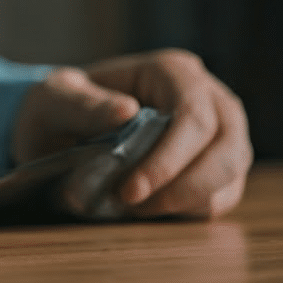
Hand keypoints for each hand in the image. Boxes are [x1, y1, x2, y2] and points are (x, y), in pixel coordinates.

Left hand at [12, 49, 251, 218]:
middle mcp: (208, 98)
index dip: (169, 159)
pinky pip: (221, 198)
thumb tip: (126, 111)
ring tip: (130, 206)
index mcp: (172, 72)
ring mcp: (220, 133)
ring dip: (183, 202)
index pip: (194, 116)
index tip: (129, 190)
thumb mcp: (53, 100)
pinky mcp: (217, 168)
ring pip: (229, 176)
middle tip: (130, 205)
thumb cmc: (57, 107)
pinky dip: (187, 211)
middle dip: (183, 187)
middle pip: (227, 149)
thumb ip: (82, 104)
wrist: (59, 130)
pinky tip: (147, 208)